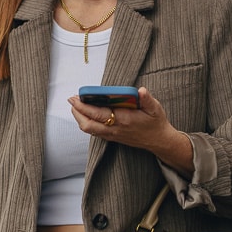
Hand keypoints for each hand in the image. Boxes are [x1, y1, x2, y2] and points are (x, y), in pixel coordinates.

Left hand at [68, 86, 193, 176]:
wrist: (159, 141)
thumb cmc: (156, 123)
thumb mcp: (155, 108)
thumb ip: (147, 99)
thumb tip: (141, 91)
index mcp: (124, 120)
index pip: (98, 113)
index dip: (84, 106)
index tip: (75, 97)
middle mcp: (115, 129)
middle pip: (87, 124)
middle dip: (77, 112)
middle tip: (72, 100)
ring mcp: (112, 135)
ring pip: (89, 129)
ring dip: (80, 118)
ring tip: (76, 106)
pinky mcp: (112, 137)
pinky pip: (94, 132)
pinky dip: (87, 123)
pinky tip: (86, 114)